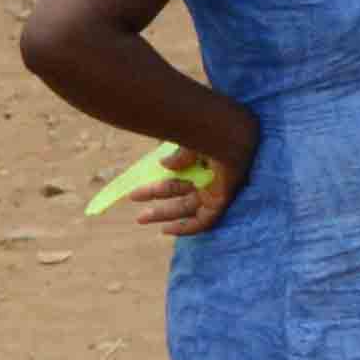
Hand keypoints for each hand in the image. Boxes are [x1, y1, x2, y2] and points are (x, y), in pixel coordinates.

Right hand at [137, 127, 254, 234]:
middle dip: (156, 196)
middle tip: (132, 196)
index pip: (180, 171)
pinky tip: (165, 231)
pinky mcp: (221, 201)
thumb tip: (163, 164)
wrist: (227, 128)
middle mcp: (209, 172)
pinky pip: (204, 221)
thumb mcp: (187, 141)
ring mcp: (216, 187)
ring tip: (140, 217)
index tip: (142, 184)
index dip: (162, 179)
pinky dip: (186, 228)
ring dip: (163, 214)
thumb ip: (177, 155)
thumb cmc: (209, 129)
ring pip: (187, 207)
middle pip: (180, 190)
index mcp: (200, 155)